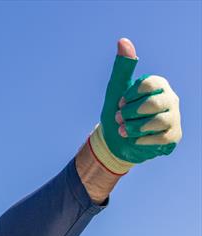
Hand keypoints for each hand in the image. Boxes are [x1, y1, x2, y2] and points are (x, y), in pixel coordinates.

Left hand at [89, 38, 181, 174]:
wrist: (115, 141)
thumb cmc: (118, 111)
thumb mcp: (116, 90)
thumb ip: (122, 67)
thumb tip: (123, 40)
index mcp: (158, 85)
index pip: (148, 84)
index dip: (129, 96)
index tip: (121, 102)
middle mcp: (170, 98)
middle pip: (153, 104)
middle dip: (129, 114)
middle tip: (119, 118)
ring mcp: (174, 117)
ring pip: (157, 122)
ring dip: (133, 128)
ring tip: (124, 130)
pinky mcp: (174, 135)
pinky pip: (160, 138)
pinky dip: (141, 140)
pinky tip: (134, 139)